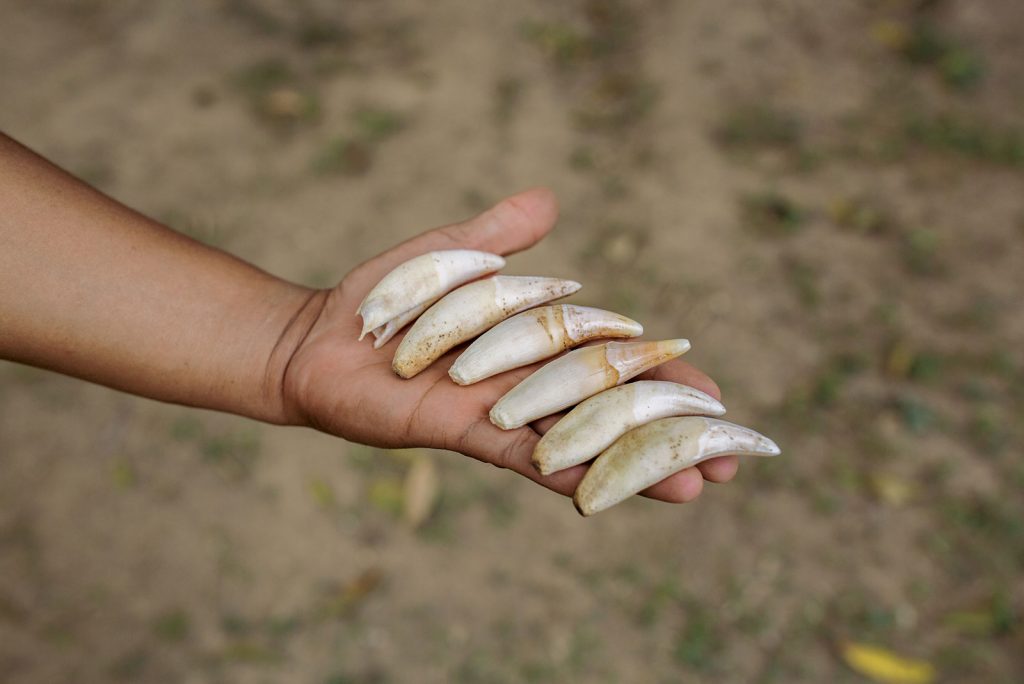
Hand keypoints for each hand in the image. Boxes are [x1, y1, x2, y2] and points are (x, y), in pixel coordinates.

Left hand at [282, 189, 737, 503]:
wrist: (318, 337)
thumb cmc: (383, 297)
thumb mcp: (448, 251)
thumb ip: (496, 232)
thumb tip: (549, 199)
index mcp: (535, 341)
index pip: (615, 361)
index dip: (665, 381)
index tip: (715, 399)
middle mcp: (525, 382)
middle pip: (611, 409)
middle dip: (670, 435)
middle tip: (730, 465)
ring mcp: (497, 411)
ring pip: (578, 439)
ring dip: (633, 463)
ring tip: (692, 487)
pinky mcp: (460, 429)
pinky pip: (519, 453)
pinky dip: (561, 468)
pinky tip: (602, 491)